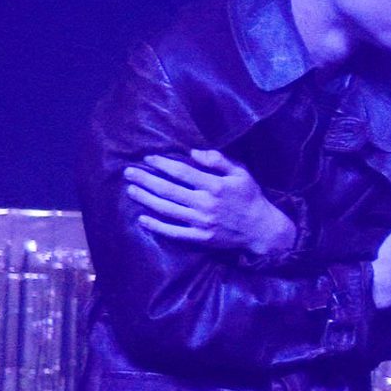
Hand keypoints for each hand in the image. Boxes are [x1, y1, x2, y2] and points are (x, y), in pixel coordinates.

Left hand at [125, 150, 296, 258]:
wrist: (262, 229)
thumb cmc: (250, 198)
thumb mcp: (241, 173)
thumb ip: (218, 161)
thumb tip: (193, 153)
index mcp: (215, 186)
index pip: (182, 172)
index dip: (162, 164)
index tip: (147, 159)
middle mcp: (206, 204)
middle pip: (168, 190)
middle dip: (146, 180)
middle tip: (128, 173)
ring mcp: (202, 222)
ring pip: (167, 209)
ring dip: (146, 199)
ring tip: (131, 191)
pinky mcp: (201, 238)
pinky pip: (174, 232)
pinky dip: (157, 226)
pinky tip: (142, 219)